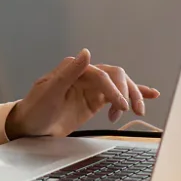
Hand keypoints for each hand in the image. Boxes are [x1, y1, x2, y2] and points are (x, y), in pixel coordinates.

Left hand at [5, 49, 159, 139]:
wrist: (30, 127)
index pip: (102, 75)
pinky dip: (132, 94)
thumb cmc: (36, 108)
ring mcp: (90, 88)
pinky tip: (149, 94)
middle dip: (126, 91)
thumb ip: (69, 72)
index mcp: (73, 69)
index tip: (122, 106)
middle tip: (133, 110)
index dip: (114, 89)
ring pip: (118, 85)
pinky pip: (115, 96)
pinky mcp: (93, 101)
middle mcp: (84, 75)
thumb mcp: (50, 91)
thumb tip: (86, 53)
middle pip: (114, 77)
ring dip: (131, 95)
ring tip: (138, 111)